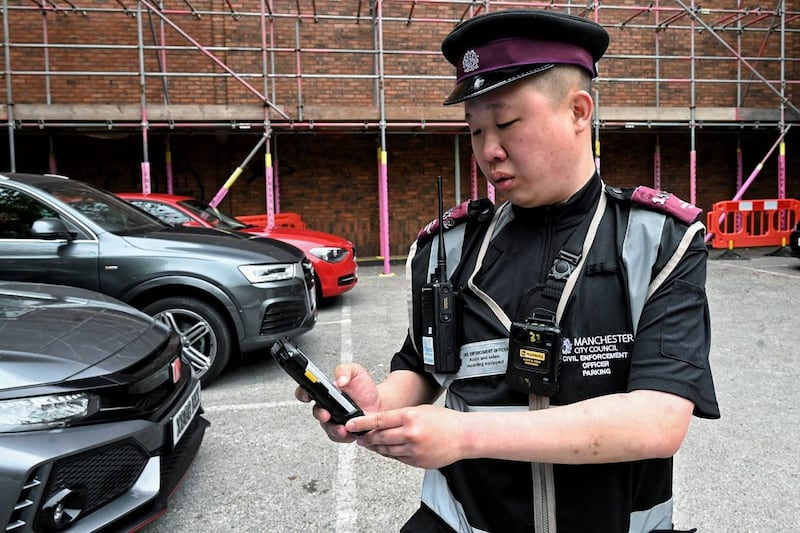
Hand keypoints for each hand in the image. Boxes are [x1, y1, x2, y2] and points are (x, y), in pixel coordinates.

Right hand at [295, 363, 379, 442]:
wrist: (379, 403)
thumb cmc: (365, 388)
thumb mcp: (356, 372)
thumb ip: (345, 370)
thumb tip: (340, 380)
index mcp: (326, 391)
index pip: (308, 391)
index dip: (303, 393)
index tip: (307, 395)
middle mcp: (327, 406)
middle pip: (316, 412)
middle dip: (320, 414)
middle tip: (326, 414)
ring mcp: (333, 419)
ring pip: (326, 427)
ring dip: (333, 428)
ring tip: (342, 428)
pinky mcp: (341, 431)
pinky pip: (337, 436)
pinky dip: (343, 436)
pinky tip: (349, 432)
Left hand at [346, 404, 465, 468]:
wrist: (464, 436)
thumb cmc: (443, 420)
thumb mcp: (420, 410)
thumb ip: (399, 417)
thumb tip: (379, 423)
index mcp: (410, 416)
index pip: (378, 420)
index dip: (361, 423)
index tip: (350, 424)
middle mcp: (410, 434)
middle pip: (379, 437)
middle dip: (366, 437)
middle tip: (359, 436)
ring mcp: (413, 450)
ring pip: (386, 449)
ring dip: (375, 446)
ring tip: (370, 443)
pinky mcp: (417, 462)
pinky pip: (397, 458)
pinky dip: (389, 453)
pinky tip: (387, 449)